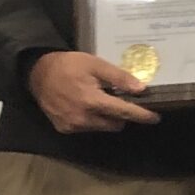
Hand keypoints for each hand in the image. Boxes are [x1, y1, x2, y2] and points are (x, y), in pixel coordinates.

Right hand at [27, 51, 162, 134]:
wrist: (38, 74)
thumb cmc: (69, 65)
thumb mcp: (95, 64)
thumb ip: (118, 77)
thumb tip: (141, 89)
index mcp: (93, 101)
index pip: (124, 112)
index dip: (141, 115)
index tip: (156, 117)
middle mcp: (84, 118)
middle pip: (115, 124)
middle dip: (121, 114)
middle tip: (118, 99)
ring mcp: (73, 126)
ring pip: (102, 128)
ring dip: (106, 118)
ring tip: (98, 100)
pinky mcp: (64, 129)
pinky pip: (87, 128)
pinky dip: (91, 120)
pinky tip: (84, 105)